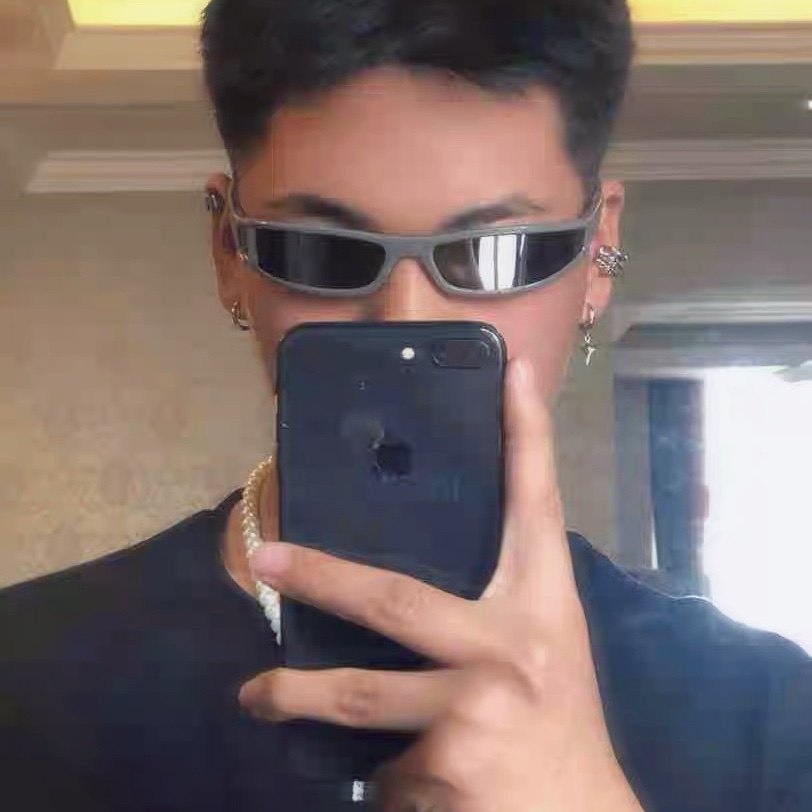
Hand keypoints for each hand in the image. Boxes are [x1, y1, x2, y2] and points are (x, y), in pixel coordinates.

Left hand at [241, 359, 642, 811]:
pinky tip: (414, 783)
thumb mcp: (545, 652)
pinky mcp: (443, 770)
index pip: (535, 503)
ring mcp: (473, 709)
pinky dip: (386, 775)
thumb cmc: (562, 726)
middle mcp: (509, 646)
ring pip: (362, 701)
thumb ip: (495, 613)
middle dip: (319, 576)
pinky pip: (383, 768)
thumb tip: (411, 594)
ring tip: (257, 698)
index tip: (506, 370)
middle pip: (392, 596)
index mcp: (542, 605)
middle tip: (265, 557)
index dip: (525, 434)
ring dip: (296, 700)